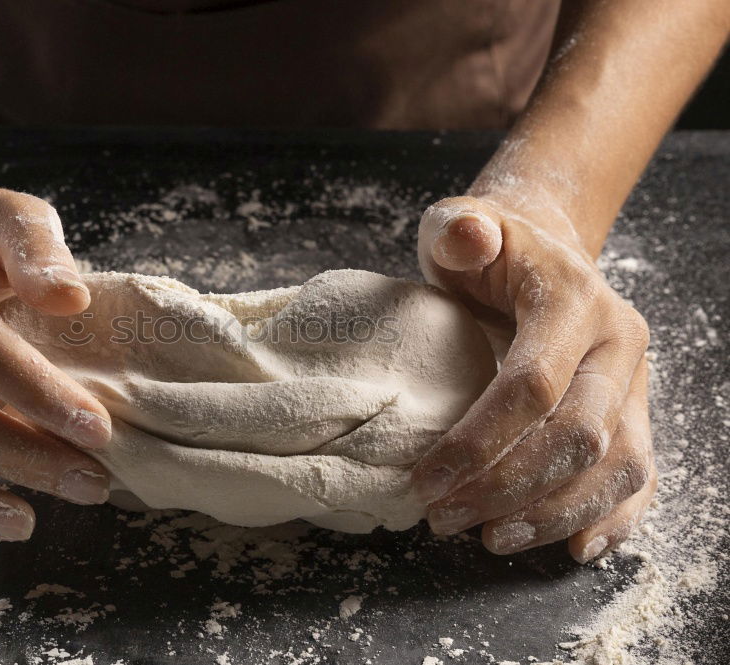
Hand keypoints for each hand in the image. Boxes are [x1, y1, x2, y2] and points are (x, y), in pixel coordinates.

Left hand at [411, 195, 655, 562]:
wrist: (543, 253)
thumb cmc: (490, 250)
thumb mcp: (462, 225)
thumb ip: (460, 228)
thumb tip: (467, 236)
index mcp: (576, 300)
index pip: (533, 386)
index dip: (479, 442)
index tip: (426, 481)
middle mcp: (620, 344)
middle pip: (577, 436)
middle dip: (507, 488)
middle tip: (444, 519)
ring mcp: (635, 383)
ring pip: (617, 466)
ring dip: (553, 513)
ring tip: (490, 538)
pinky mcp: (636, 413)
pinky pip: (640, 476)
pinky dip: (611, 518)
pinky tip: (569, 547)